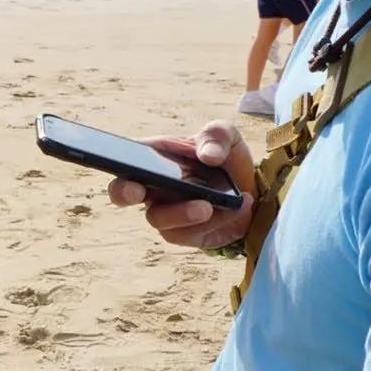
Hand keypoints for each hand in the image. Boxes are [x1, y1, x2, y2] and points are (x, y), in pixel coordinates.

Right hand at [108, 121, 257, 249]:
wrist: (251, 190)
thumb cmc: (227, 160)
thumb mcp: (227, 137)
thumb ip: (217, 136)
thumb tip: (208, 155)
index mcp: (155, 157)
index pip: (126, 157)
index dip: (119, 161)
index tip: (127, 162)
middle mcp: (153, 186)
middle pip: (123, 193)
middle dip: (124, 193)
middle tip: (137, 191)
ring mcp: (165, 212)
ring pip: (158, 219)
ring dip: (182, 213)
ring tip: (208, 206)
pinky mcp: (184, 233)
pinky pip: (188, 233)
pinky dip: (214, 222)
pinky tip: (235, 209)